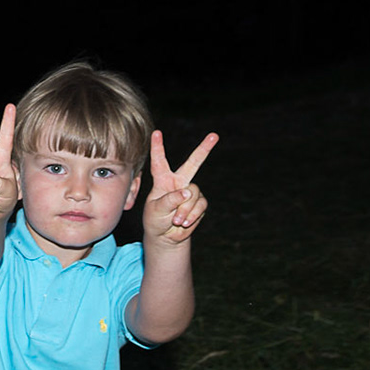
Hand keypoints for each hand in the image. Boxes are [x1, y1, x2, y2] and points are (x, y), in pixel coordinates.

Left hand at [141, 128, 216, 245]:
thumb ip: (169, 200)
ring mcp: (191, 192)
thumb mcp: (156, 210)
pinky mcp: (199, 203)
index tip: (156, 133)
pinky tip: (184, 222)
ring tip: (175, 220)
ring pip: (193, 194)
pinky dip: (191, 215)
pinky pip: (200, 206)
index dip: (158, 147)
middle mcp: (178, 182)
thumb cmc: (155, 220)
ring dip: (184, 210)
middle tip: (214, 136)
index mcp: (163, 180)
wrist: (166, 236)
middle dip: (204, 150)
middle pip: (193, 163)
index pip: (159, 162)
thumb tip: (187, 192)